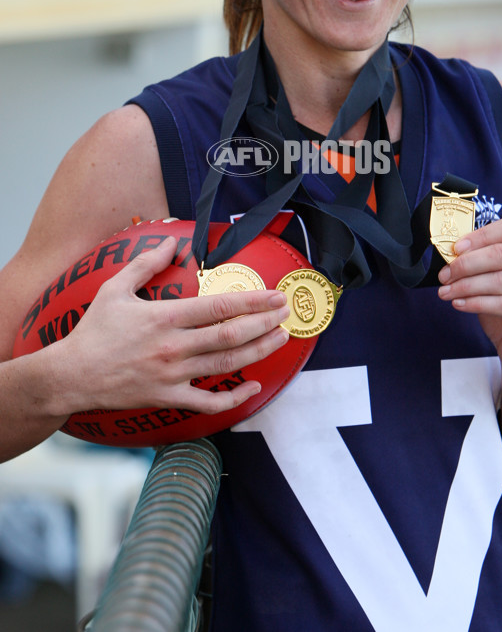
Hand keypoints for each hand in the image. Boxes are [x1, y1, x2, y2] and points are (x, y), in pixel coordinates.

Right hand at [60, 237, 289, 415]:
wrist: (71, 375)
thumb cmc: (94, 331)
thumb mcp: (115, 288)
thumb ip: (146, 263)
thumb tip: (173, 243)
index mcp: (164, 317)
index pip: (219, 306)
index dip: (253, 301)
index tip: (275, 295)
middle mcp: (174, 346)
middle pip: (231, 334)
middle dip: (265, 323)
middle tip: (287, 313)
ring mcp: (173, 375)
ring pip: (227, 365)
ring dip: (259, 351)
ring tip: (281, 338)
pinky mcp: (168, 398)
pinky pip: (208, 403)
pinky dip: (235, 398)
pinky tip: (254, 387)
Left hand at [437, 217, 501, 381]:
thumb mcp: (486, 284)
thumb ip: (475, 267)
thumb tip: (448, 253)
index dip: (481, 234)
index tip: (455, 248)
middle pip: (501, 254)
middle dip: (466, 263)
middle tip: (444, 275)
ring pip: (500, 280)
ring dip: (466, 285)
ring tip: (445, 292)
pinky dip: (476, 303)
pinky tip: (458, 305)